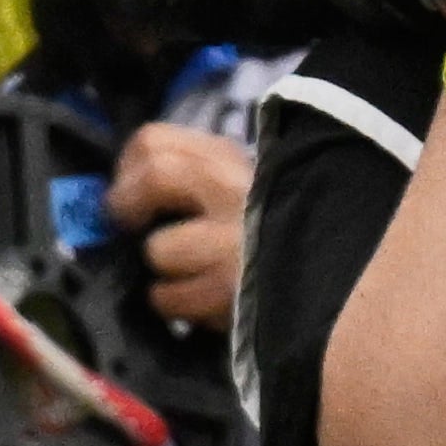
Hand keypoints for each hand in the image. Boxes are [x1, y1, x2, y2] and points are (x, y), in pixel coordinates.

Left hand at [107, 120, 248, 334]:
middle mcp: (240, 191)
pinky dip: (176, 304)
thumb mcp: (236, 189)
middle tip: (131, 227)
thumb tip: (118, 197)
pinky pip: (169, 297)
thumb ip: (186, 180)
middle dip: (129, 205)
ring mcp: (236, 242)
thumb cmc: (269, 237)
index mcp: (233, 161)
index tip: (128, 193)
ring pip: (159, 249)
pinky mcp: (232, 290)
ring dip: (165, 268)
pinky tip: (203, 301)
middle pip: (156, 175)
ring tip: (191, 274)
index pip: (154, 141)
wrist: (327, 290)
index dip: (127, 170)